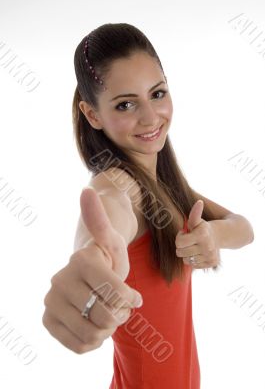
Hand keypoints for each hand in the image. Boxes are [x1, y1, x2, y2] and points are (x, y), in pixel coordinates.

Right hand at [42, 187, 142, 353]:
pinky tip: (96, 326)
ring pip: (92, 333)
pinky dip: (94, 341)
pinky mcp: (48, 320)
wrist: (88, 272)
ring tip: (109, 315)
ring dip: (108, 328)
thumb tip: (87, 190)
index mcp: (80, 260)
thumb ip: (100, 218)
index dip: (130, 299)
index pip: (115, 292)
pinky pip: (78, 345)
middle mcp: (59, 279)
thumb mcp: (111, 238)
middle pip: (104, 315)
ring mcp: (51, 301)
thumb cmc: (106, 255)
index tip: (134, 297)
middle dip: (120, 314)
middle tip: (120, 307)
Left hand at [175, 200, 219, 268]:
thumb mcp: (197, 220)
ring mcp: (210, 256)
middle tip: (189, 241)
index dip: (179, 237)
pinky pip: (193, 265)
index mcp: (202, 235)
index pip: (179, 242)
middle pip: (180, 252)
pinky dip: (194, 260)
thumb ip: (195, 212)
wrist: (220, 236)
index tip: (184, 233)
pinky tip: (199, 253)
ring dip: (187, 254)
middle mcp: (207, 247)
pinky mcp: (211, 263)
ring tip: (194, 247)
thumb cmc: (203, 227)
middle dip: (182, 246)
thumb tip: (199, 202)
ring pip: (186, 260)